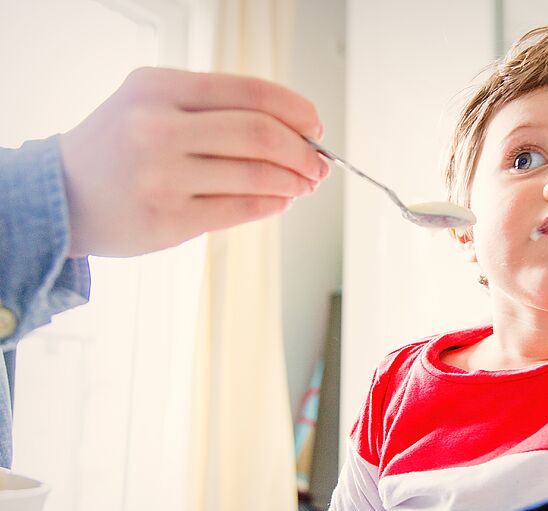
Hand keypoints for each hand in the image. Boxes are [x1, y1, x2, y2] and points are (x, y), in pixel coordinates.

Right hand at [59, 67, 329, 256]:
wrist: (62, 196)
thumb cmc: (121, 147)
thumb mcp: (154, 105)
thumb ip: (214, 110)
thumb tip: (294, 130)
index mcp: (159, 88)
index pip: (249, 92)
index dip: (295, 109)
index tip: (315, 125)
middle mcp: (158, 128)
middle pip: (259, 134)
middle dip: (303, 151)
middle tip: (319, 164)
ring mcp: (162, 176)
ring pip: (255, 175)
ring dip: (293, 182)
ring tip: (304, 185)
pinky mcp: (169, 219)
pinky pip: (240, 209)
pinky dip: (272, 204)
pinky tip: (281, 201)